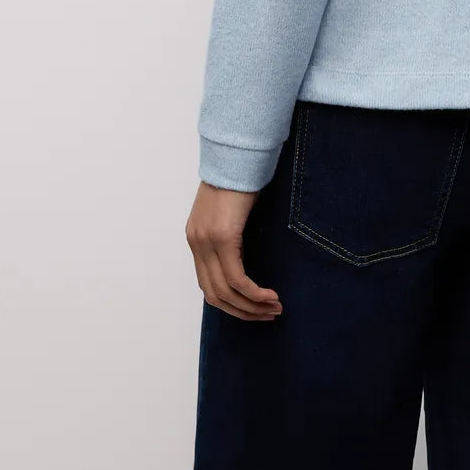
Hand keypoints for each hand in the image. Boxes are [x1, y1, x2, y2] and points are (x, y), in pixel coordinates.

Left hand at [186, 181, 283, 320]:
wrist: (238, 154)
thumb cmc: (240, 177)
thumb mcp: (230, 210)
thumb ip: (231, 232)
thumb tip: (247, 254)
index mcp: (196, 238)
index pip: (207, 284)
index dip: (231, 303)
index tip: (254, 309)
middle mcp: (197, 243)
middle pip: (214, 295)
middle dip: (242, 311)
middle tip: (268, 315)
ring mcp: (207, 241)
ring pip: (226, 291)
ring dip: (251, 306)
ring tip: (274, 309)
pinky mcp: (223, 237)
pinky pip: (236, 278)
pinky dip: (254, 293)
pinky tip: (270, 296)